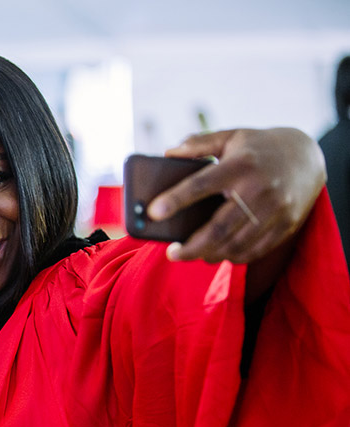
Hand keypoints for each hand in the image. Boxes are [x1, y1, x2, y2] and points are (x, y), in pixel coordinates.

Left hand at [148, 128, 324, 264]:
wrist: (307, 156)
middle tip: (171, 253)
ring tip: (191, 254)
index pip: (201, 184)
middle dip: (191, 247)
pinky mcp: (287, 224)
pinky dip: (233, 257)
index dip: (176, 199)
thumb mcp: (230, 136)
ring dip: (209, 255)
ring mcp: (276, 209)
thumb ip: (198, 143)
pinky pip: (255, 250)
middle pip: (219, 228)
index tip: (153, 212)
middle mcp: (260, 188)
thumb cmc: (258, 147)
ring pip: (236, 244)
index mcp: (240, 164)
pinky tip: (217, 254)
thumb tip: (167, 153)